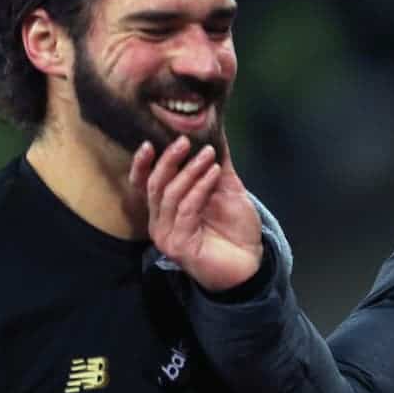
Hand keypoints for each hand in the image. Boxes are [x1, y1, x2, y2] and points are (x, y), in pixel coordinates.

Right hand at [129, 135, 263, 291]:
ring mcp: (167, 235)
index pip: (144, 184)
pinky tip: (214, 173)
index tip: (149, 141)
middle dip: (169, 160)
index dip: (142, 164)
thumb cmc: (235, 227)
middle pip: (155, 185)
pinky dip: (200, 188)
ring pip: (171, 195)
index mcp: (165, 209)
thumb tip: (214, 131)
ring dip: (190, 170)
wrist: (251, 262)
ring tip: (208, 154)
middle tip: (185, 141)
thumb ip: (217, 164)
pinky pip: (186, 209)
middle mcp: (160, 222)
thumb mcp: (226, 188)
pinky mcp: (179, 245)